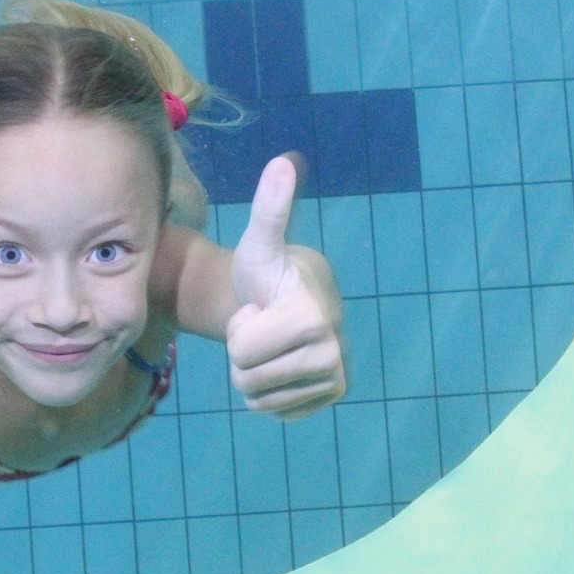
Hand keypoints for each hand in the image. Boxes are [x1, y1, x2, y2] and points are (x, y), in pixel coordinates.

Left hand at [228, 155, 345, 419]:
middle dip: (243, 353)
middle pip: (247, 379)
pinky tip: (280, 364)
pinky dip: (268, 393)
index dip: (239, 328)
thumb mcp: (259, 242)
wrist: (290, 300)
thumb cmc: (267, 272)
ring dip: (252, 373)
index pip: (241, 351)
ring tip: (271, 343)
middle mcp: (334, 355)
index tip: (261, 307)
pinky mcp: (330, 399)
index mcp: (314, 318)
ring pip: (258, 399)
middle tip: (263, 326)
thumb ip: (270, 207)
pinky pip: (274, 412)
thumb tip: (283, 161)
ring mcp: (335, 380)